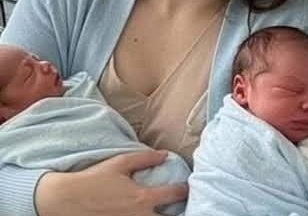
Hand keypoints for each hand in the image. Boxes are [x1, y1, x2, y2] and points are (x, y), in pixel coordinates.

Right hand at [35, 151, 187, 215]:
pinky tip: (146, 214)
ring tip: (165, 210)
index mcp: (143, 198)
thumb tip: (166, 154)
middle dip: (178, 212)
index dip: (184, 190)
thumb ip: (146, 158)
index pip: (175, 195)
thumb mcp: (120, 163)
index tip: (186, 187)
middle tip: (182, 205)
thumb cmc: (93, 180)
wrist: (65, 200)